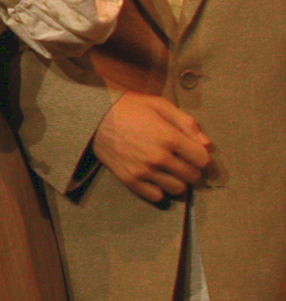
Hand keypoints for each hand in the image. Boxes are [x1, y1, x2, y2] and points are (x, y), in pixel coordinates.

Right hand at [92, 91, 211, 202]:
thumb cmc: (128, 107)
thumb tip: (207, 144)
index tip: (193, 151)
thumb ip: (186, 122)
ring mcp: (143, 171)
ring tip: (167, 168)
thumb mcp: (159, 104)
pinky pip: (157, 196)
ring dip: (177, 179)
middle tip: (180, 159)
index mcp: (168, 137)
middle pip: (192, 176)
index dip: (201, 155)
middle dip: (191, 168)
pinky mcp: (130, 180)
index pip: (203, 159)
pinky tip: (154, 176)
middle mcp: (158, 157)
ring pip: (177, 189)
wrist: (93, 117)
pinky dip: (159, 189)